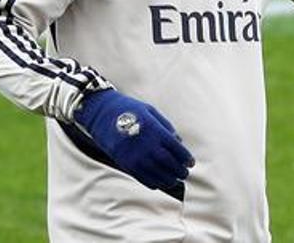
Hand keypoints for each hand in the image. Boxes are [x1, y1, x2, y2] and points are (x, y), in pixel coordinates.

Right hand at [74, 89, 194, 190]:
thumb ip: (166, 126)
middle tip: (184, 173)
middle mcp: (146, 146)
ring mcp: (135, 157)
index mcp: (154, 130)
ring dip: (169, 179)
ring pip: (157, 174)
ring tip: (175, 179)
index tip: (190, 162)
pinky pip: (142, 178)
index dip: (186, 158)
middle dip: (179, 171)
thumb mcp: (151, 111)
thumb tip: (178, 142)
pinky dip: (154, 182)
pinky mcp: (125, 164)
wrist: (102, 114)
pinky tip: (160, 182)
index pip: (176, 149)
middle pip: (168, 164)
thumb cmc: (129, 110)